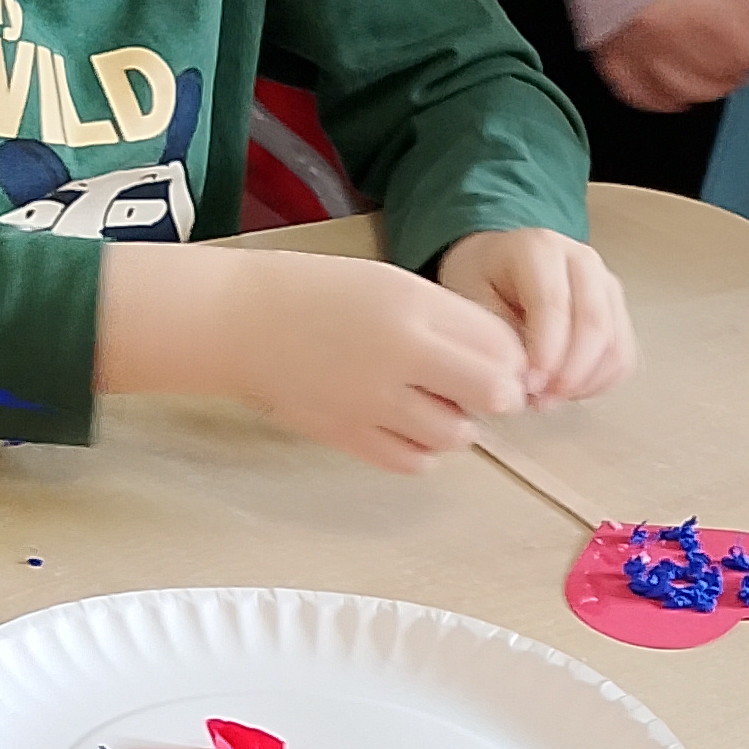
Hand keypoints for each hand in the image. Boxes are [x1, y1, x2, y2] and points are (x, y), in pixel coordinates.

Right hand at [95, 244, 526, 473]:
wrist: (238, 321)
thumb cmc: (320, 296)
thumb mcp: (392, 286)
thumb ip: (450, 322)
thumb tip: (507, 365)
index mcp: (414, 308)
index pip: (504, 347)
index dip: (510, 359)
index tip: (495, 360)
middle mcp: (399, 355)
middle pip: (495, 395)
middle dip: (495, 396)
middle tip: (472, 389)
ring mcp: (372, 401)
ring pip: (457, 436)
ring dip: (455, 425)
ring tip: (427, 403)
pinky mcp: (348, 436)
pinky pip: (415, 462)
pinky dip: (420, 451)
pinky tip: (402, 426)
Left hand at [436, 229, 636, 404]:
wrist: (498, 263)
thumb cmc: (482, 279)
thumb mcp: (470, 297)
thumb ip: (496, 334)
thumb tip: (523, 379)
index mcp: (540, 248)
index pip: (554, 303)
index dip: (546, 351)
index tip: (530, 385)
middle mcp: (582, 261)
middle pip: (594, 323)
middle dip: (570, 372)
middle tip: (540, 399)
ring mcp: (606, 285)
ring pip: (615, 345)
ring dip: (584, 382)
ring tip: (548, 398)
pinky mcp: (617, 311)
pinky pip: (622, 358)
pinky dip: (598, 383)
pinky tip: (566, 390)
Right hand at [590, 0, 748, 116]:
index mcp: (715, 7)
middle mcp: (681, 36)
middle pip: (736, 75)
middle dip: (741, 60)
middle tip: (730, 41)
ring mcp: (646, 53)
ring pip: (698, 93)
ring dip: (708, 79)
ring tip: (702, 56)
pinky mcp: (618, 63)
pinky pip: (652, 98)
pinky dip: (668, 92)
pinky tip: (672, 73)